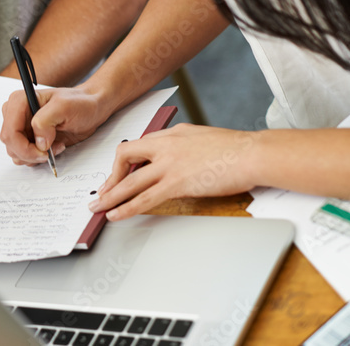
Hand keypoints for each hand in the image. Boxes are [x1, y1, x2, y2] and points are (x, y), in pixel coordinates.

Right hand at [0, 86, 107, 165]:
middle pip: (10, 144)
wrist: (90, 109)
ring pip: (15, 153)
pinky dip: (38, 157)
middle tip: (50, 152)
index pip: (9, 132)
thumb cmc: (80, 103)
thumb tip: (39, 142)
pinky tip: (53, 147)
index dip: (24, 147)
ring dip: (35, 156)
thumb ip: (46, 121)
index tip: (43, 152)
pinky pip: (24, 156)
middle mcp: (17, 114)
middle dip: (30, 153)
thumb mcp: (64, 106)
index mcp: (19, 101)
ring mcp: (22, 127)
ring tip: (55, 145)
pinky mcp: (29, 138)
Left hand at [89, 123, 257, 219]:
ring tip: (97, 208)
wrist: (251, 154)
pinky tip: (116, 216)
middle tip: (102, 192)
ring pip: (129, 181)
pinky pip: (143, 198)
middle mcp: (165, 145)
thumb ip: (187, 146)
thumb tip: (181, 159)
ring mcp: (168, 164)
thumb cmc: (236, 149)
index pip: (139, 145)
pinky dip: (126, 208)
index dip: (125, 162)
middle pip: (124, 157)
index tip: (120, 173)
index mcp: (172, 134)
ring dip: (110, 196)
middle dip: (110, 177)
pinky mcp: (176, 183)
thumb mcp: (204, 139)